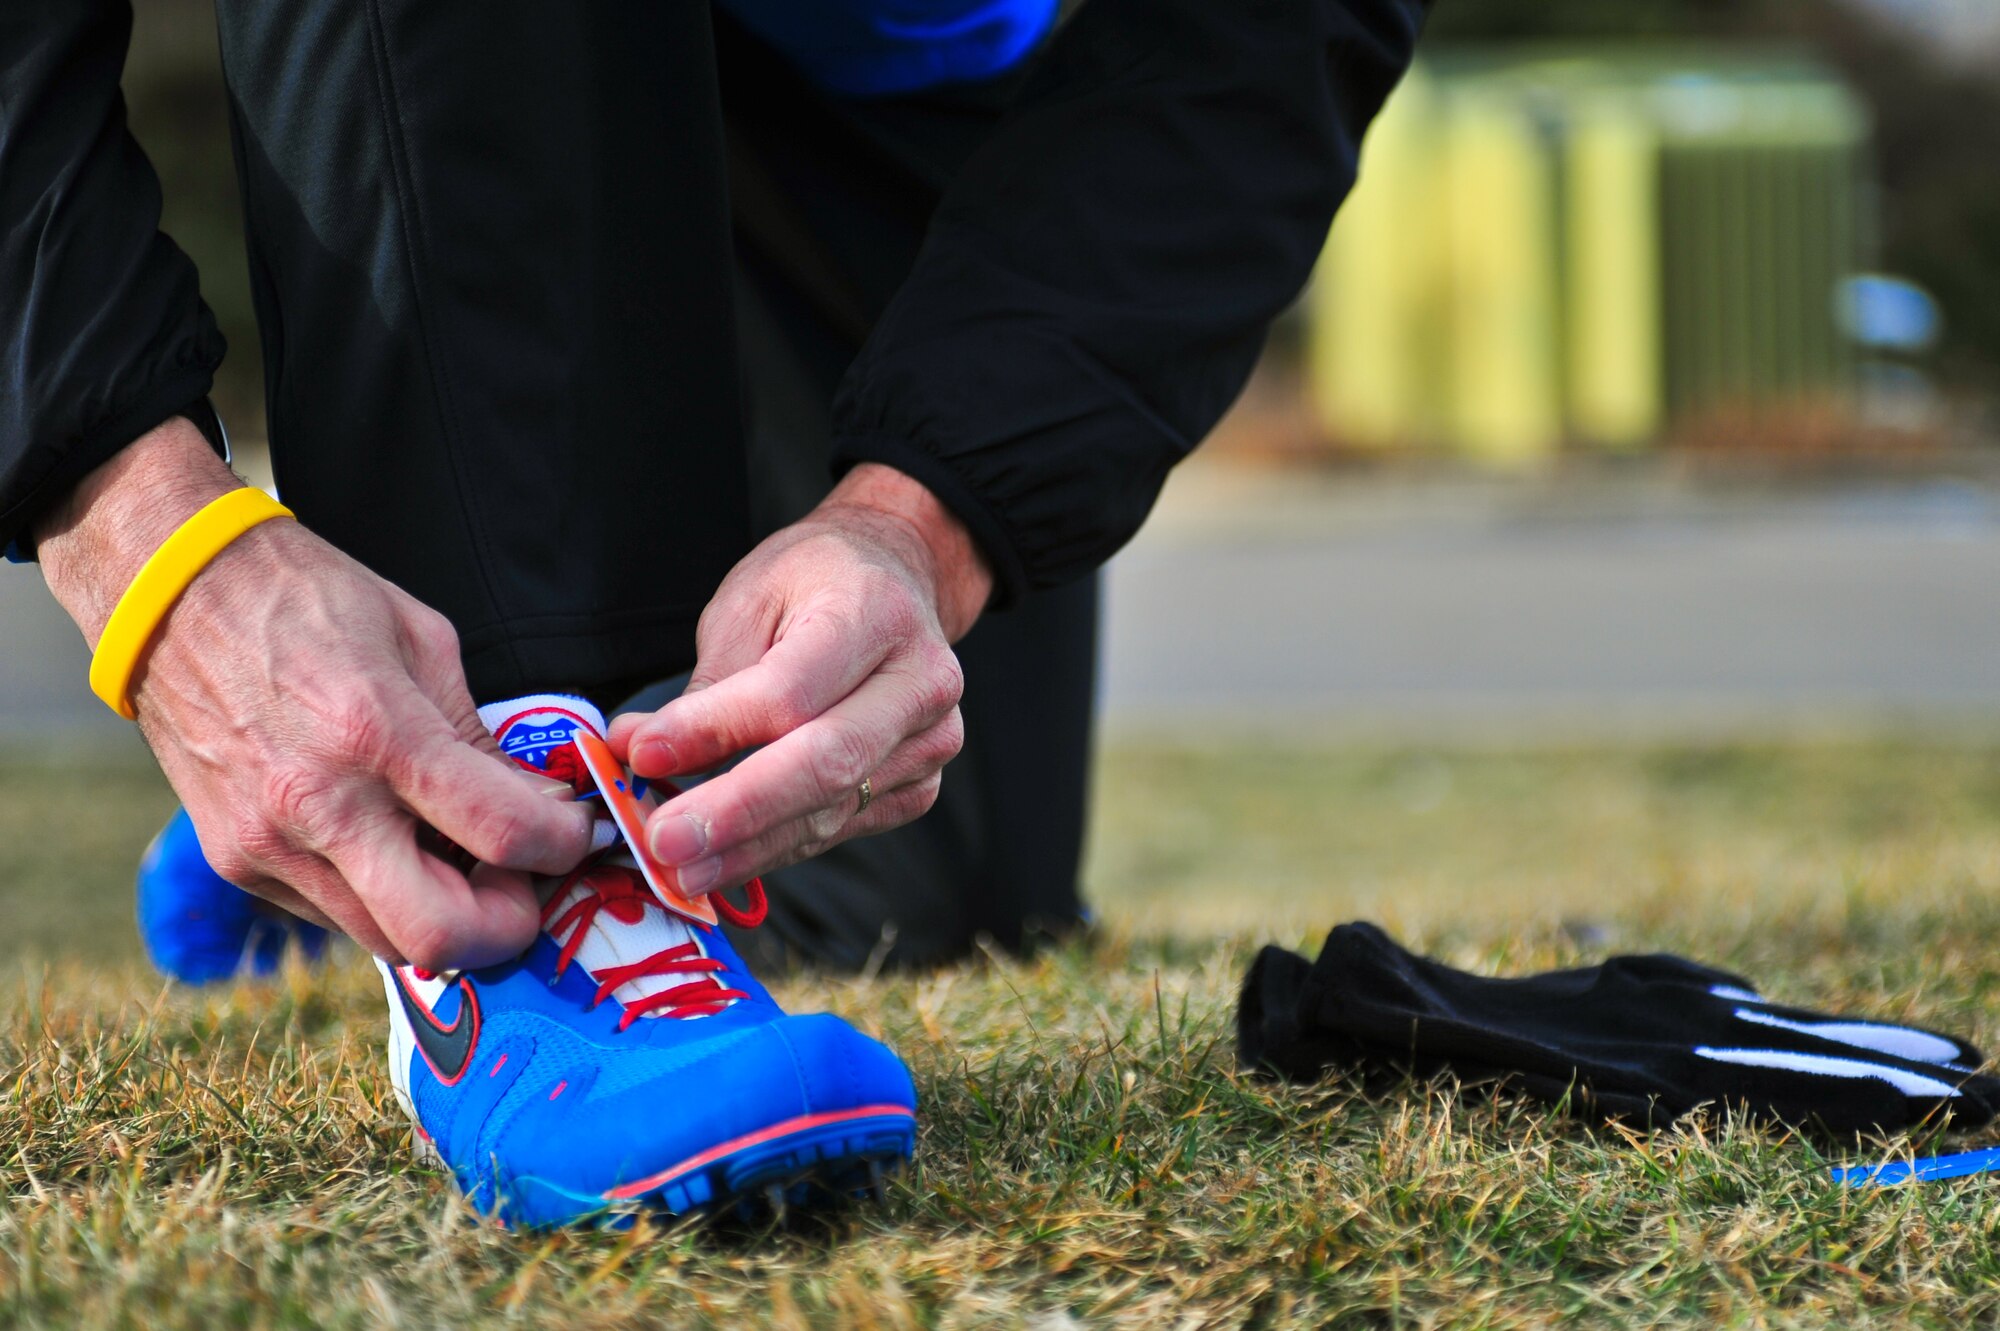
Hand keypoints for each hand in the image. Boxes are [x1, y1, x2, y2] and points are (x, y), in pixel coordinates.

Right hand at [36, 419, 593, 968]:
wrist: (173, 594)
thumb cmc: (308, 600)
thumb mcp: (423, 641)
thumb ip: (480, 737)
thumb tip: (539, 804)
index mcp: (377, 732)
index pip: (502, 833)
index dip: (562, 846)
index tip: (574, 831)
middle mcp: (319, 804)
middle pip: (441, 936)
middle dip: (505, 924)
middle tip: (524, 881)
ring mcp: (269, 844)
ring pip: (387, 943)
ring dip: (446, 921)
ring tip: (466, 865)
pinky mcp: (236, 861)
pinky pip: (335, 916)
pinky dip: (385, 901)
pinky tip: (399, 849)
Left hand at [608, 463, 992, 895]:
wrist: (897, 583)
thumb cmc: (813, 586)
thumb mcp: (750, 604)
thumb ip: (707, 684)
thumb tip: (639, 752)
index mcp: (877, 612)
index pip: (791, 691)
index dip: (715, 730)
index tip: (643, 755)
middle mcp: (920, 681)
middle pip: (826, 763)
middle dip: (737, 812)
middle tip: (665, 844)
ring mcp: (931, 741)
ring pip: (832, 810)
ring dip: (749, 847)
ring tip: (678, 870)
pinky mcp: (920, 786)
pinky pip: (841, 828)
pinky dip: (777, 847)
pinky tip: (726, 860)